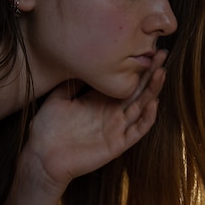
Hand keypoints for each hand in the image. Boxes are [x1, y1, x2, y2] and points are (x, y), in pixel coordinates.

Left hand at [22, 50, 167, 195]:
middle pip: (137, 90)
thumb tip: (86, 61)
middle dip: (151, 73)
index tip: (147, 48)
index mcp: (100, 100)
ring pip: (141, 107)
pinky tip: (153, 104)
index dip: (136, 67)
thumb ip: (73, 82)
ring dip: (152, 91)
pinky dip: (147, 118)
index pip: (124, 81)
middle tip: (163, 54)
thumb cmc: (47, 129)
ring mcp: (116, 129)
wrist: (41, 156)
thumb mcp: (58, 98)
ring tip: (162, 73)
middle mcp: (111, 113)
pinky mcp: (117, 145)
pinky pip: (137, 131)